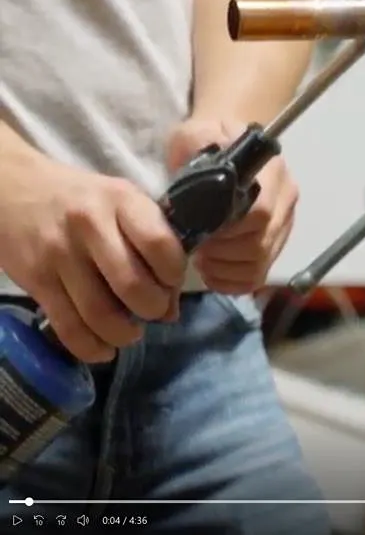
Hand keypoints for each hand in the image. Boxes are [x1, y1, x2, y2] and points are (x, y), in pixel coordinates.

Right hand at [0, 157, 185, 362]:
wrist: (14, 189)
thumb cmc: (83, 199)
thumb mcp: (123, 203)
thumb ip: (152, 245)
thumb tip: (171, 310)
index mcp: (122, 200)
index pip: (160, 245)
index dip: (174, 274)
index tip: (171, 283)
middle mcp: (90, 225)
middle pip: (132, 285)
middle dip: (152, 310)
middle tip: (152, 312)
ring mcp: (59, 253)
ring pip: (99, 312)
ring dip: (123, 334)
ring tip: (130, 333)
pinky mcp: (36, 279)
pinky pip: (67, 325)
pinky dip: (90, 347)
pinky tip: (103, 349)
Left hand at [165, 118, 297, 294]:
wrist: (222, 144)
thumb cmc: (206, 142)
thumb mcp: (194, 132)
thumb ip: (197, 145)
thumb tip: (203, 173)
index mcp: (271, 172)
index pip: (260, 212)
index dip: (227, 229)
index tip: (199, 227)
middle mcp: (286, 200)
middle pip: (259, 245)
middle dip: (220, 252)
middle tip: (194, 244)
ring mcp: (285, 225)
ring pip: (258, 265)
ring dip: (223, 267)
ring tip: (201, 254)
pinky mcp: (276, 245)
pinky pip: (257, 277)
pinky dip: (230, 281)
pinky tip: (212, 267)